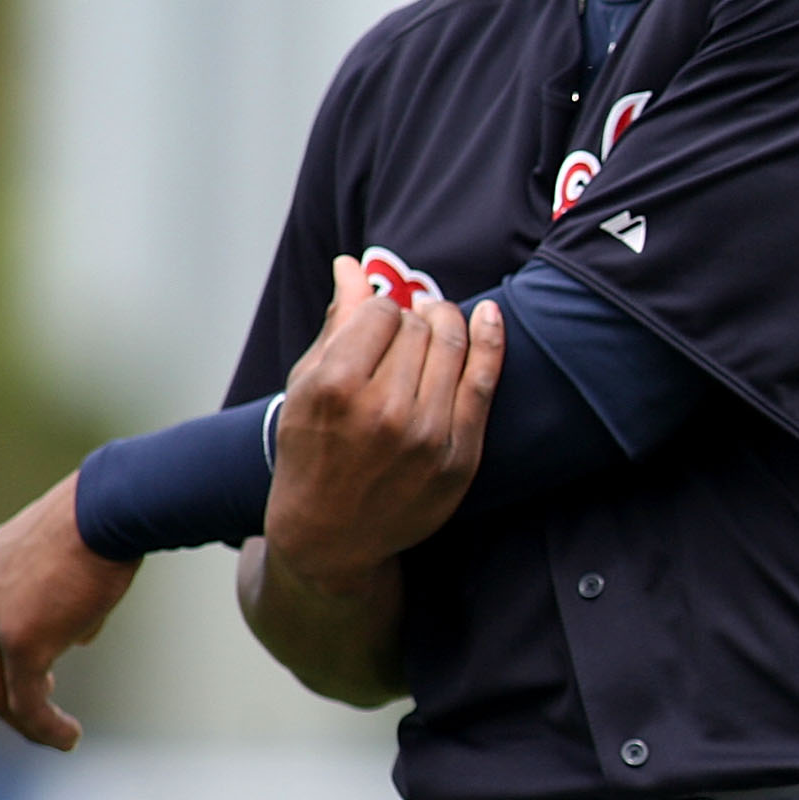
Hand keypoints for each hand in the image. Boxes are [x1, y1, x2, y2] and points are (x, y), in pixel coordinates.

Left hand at [0, 471, 138, 750]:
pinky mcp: (21, 644)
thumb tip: (80, 637)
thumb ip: (71, 597)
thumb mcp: (81, 554)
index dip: (16, 659)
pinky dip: (44, 726)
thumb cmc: (109, 519)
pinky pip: (27, 700)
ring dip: (29, 720)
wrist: (109, 507)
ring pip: (0, 690)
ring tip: (60, 737)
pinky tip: (69, 738)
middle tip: (44, 720)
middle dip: (15, 698)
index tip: (48, 679)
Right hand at [265, 256, 504, 593]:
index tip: (378, 320)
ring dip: (447, 324)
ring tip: (436, 323)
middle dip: (414, 318)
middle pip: (419, 327)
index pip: (381, 313)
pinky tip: (488, 315)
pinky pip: (484, 383)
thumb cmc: (312, 451)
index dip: (382, 308)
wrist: (330, 535)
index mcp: (335, 389)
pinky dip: (491, 340)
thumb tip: (351, 264)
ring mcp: (426, 437)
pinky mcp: (459, 457)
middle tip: (407, 326)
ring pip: (453, 346)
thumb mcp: (307, 386)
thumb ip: (337, 324)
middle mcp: (383, 412)